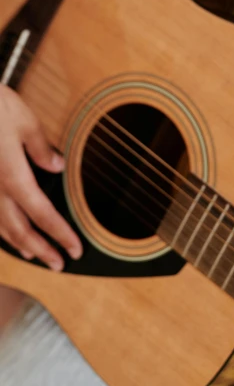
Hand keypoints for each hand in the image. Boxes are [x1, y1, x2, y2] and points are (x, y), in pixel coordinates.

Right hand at [0, 85, 81, 269]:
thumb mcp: (25, 121)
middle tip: (59, 264)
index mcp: (13, 176)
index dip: (60, 235)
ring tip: (35, 253)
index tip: (75, 249)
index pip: (42, 214)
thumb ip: (41, 148)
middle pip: (19, 230)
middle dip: (42, 250)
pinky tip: (5, 230)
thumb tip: (57, 166)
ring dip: (19, 243)